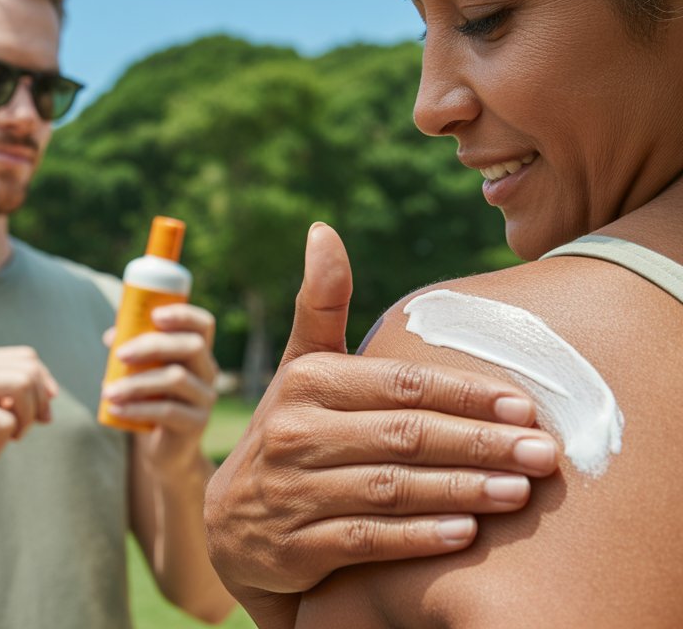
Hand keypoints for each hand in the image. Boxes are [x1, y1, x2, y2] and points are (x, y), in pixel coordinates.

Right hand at [0, 346, 58, 517]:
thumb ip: (19, 400)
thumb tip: (51, 393)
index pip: (27, 357)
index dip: (44, 385)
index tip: (43, 415)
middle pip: (29, 369)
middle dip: (39, 403)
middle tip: (24, 430)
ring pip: (21, 384)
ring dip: (26, 418)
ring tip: (10, 436)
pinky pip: (6, 420)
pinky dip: (3, 440)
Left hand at [100, 304, 217, 476]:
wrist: (164, 450)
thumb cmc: (151, 400)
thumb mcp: (141, 372)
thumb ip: (130, 350)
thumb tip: (112, 336)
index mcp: (197, 353)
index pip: (203, 325)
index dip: (183, 314)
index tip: (154, 315)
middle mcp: (208, 372)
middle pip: (191, 347)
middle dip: (153, 345)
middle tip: (119, 354)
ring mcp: (205, 399)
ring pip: (176, 379)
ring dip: (136, 382)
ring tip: (107, 391)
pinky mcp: (196, 424)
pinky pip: (167, 411)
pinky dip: (137, 408)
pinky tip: (115, 409)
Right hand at [204, 223, 559, 609]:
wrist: (233, 525)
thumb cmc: (292, 432)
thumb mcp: (302, 369)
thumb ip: (320, 304)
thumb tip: (323, 229)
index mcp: (305, 381)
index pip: (397, 384)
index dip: (463, 394)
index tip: (523, 404)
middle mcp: (293, 432)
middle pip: (402, 435)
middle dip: (479, 443)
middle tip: (543, 452)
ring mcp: (291, 491)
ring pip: (390, 488)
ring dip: (460, 489)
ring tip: (519, 492)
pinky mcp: (294, 547)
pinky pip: (366, 538)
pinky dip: (417, 537)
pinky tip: (465, 534)